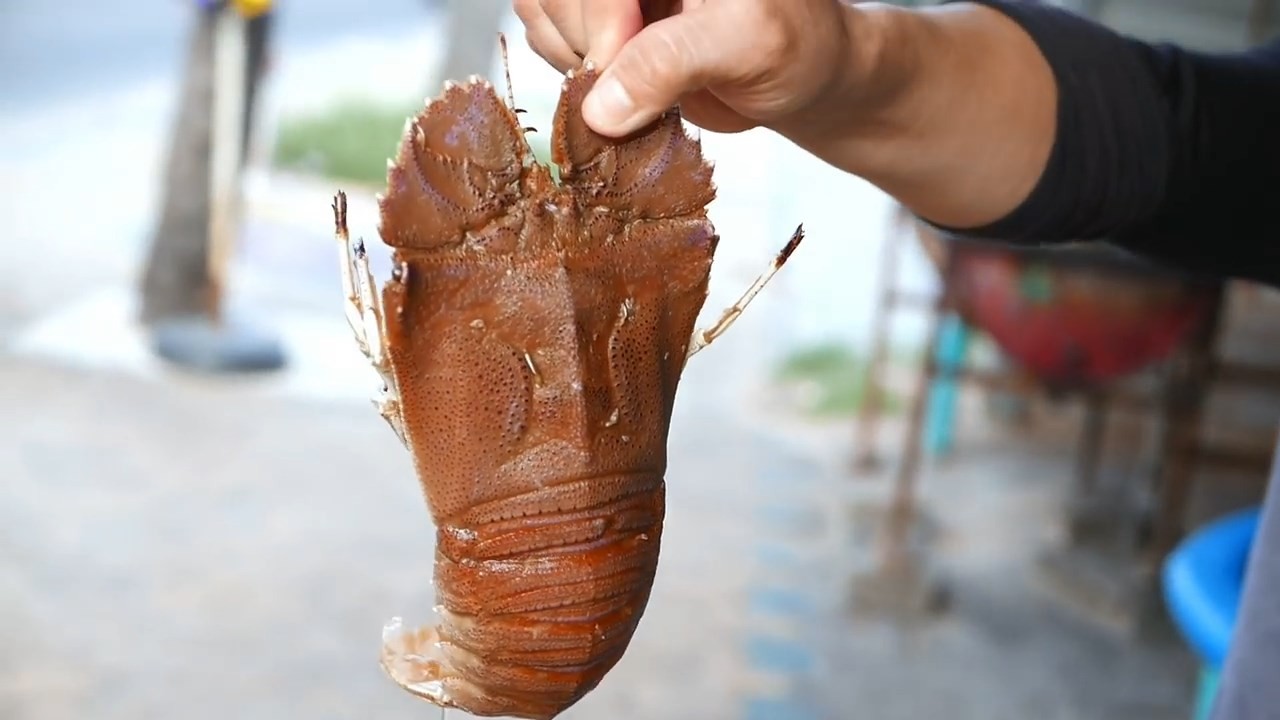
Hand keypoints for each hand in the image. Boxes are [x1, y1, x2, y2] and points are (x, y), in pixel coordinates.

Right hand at [513, 0, 861, 137]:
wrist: (800, 76)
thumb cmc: (793, 46)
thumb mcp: (746, 47)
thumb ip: (670, 65)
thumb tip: (601, 111)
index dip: (597, 14)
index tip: (619, 64)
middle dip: (584, 42)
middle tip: (633, 84)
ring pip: (541, 10)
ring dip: (574, 60)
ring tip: (634, 82)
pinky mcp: (599, 20)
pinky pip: (548, 38)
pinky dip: (575, 74)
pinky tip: (623, 85)